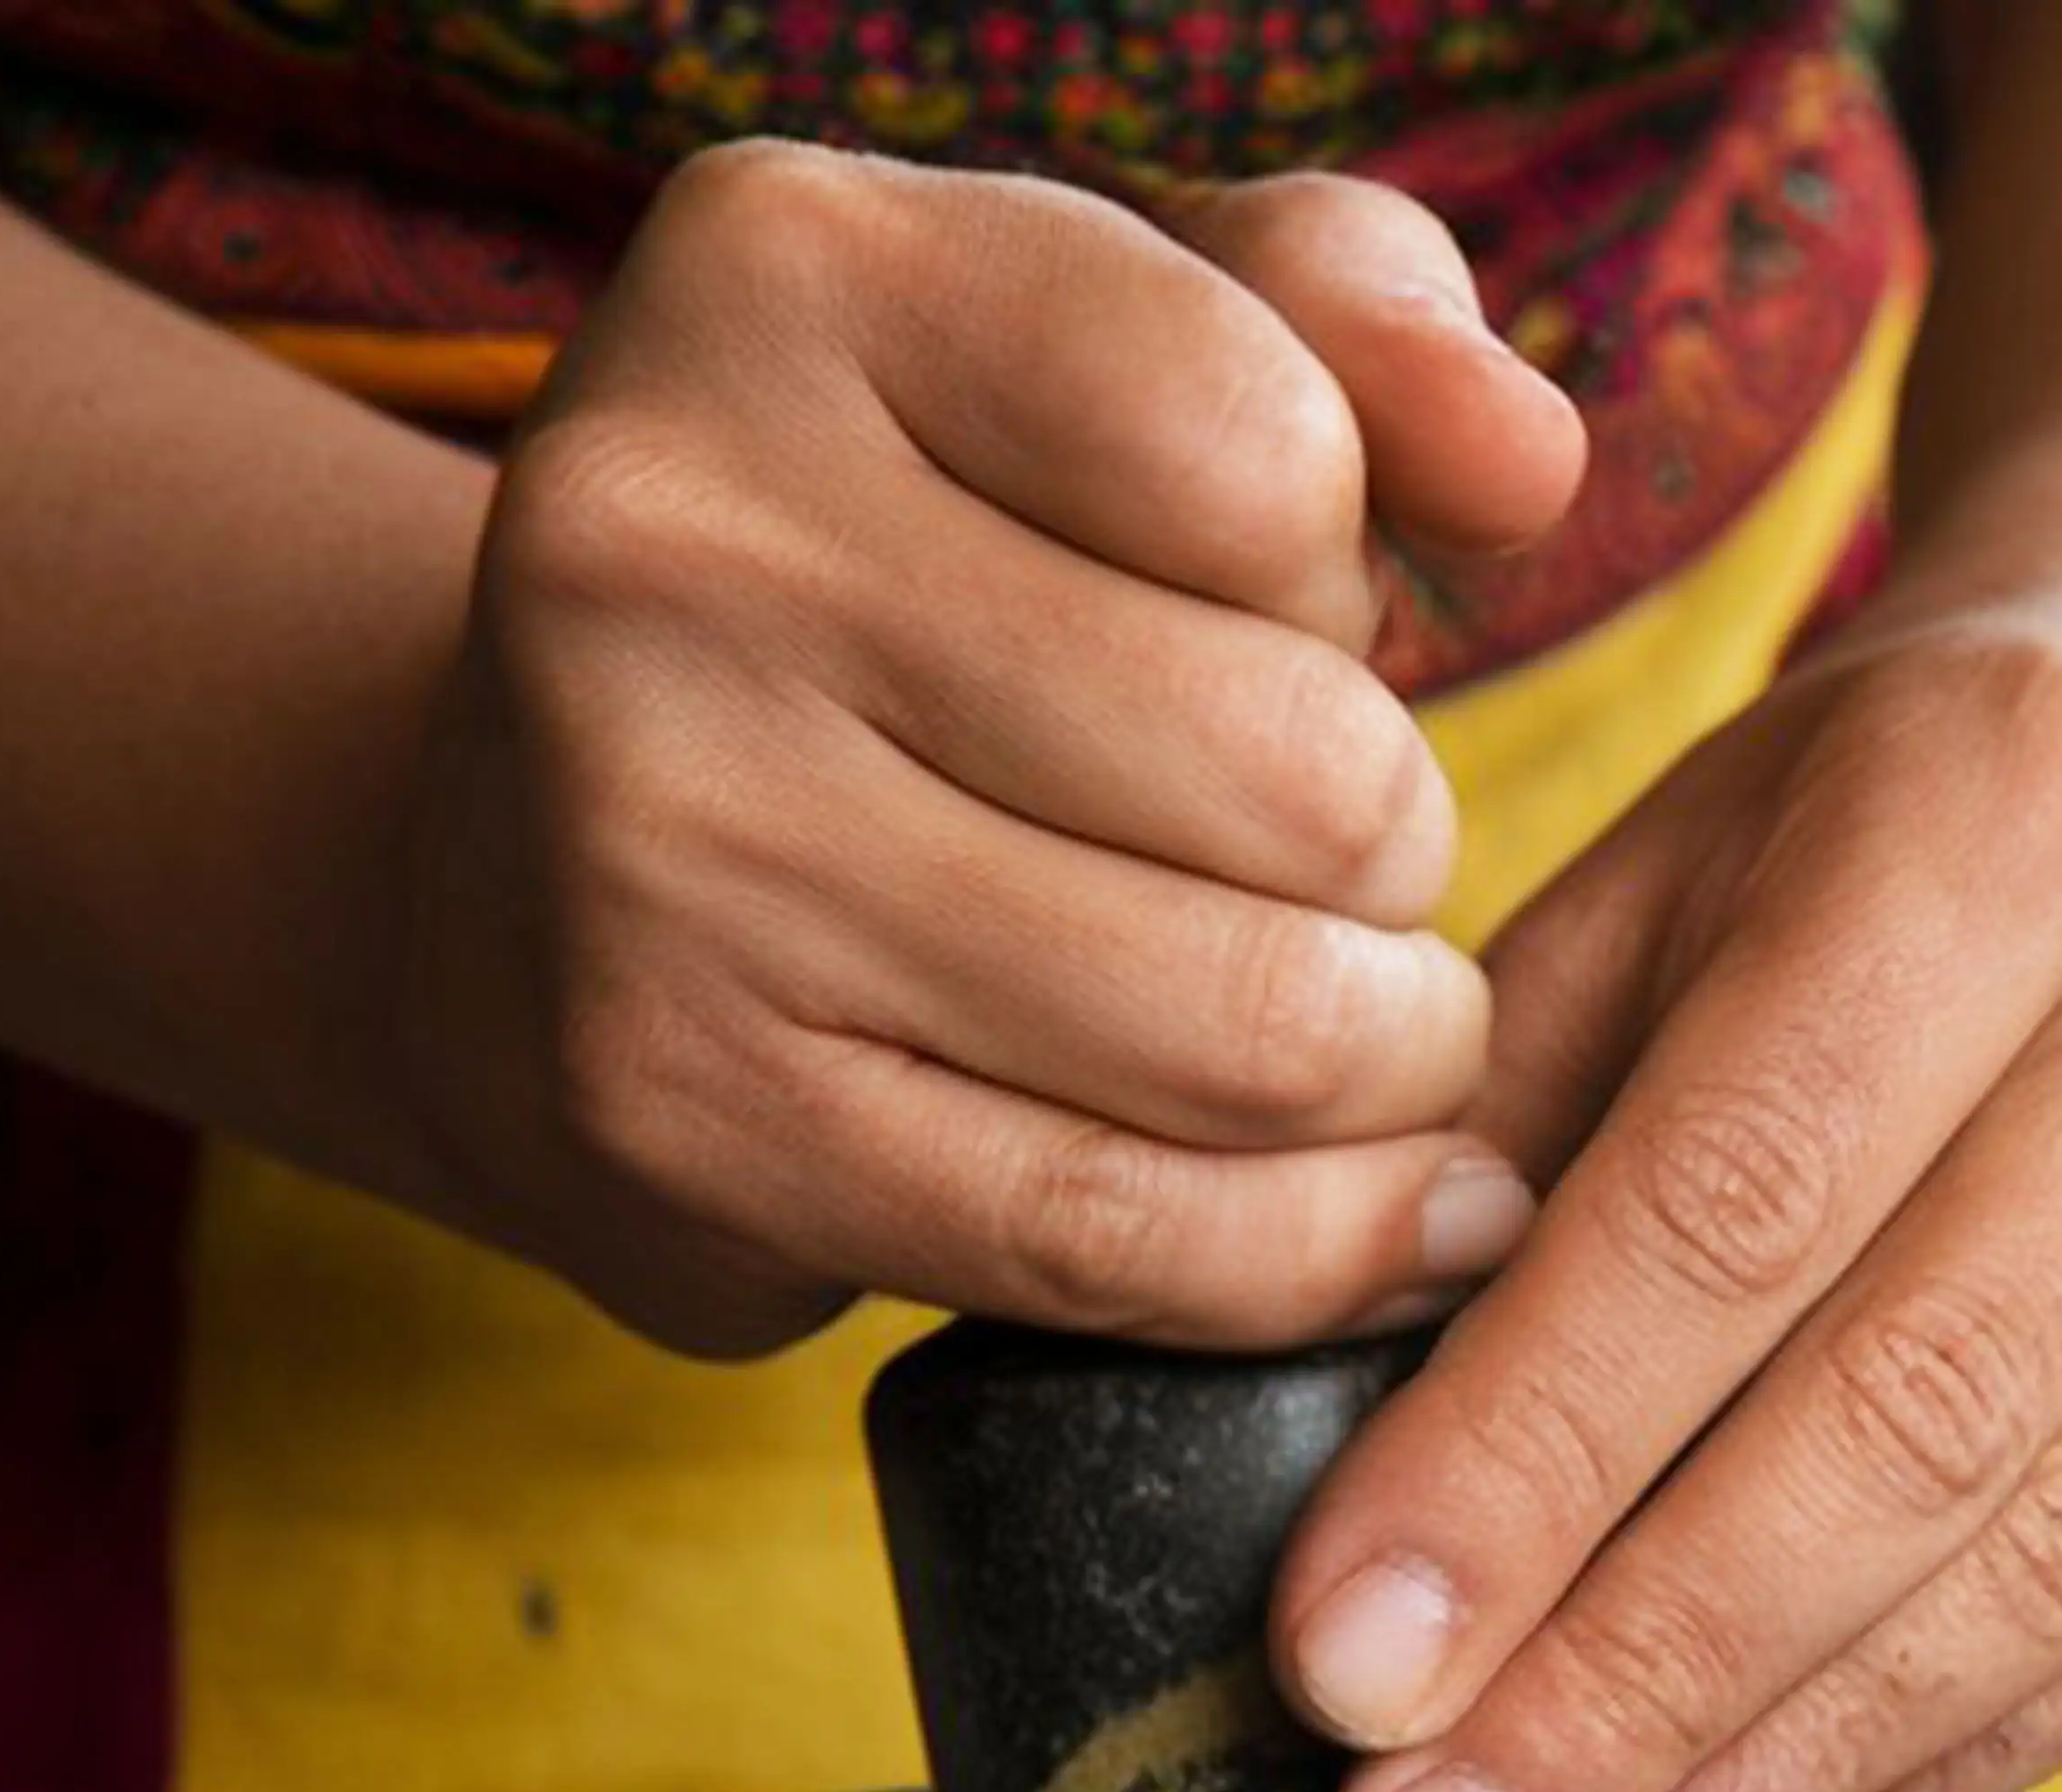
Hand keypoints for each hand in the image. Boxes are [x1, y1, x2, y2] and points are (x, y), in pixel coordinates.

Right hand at [382, 150, 1587, 1356]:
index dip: (1347, 577)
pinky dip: (1320, 1248)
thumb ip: (1354, 314)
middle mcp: (669, 535)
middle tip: (1324, 867)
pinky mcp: (678, 1115)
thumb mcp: (1123, 349)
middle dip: (1396, 856)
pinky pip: (1135, 1238)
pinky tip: (1382, 1206)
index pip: (1276, 460)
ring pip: (1261, 1035)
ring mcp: (654, 839)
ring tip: (1353, 1022)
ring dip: (1390, 1062)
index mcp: (795, 273)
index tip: (1266, 616)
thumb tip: (1527, 452)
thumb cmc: (934, 576)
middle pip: (1312, 782)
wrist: (534, 863)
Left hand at [1262, 603, 2061, 1791]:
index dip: (1532, 1461)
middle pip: (1918, 1412)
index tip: (1345, 1675)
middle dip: (1639, 1678)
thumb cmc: (1855, 858)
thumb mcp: (1647, 890)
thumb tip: (1367, 1519)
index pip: (1741, 1199)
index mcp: (2023, 802)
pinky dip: (1951, 1753)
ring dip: (1786, 1766)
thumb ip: (1499, 1148)